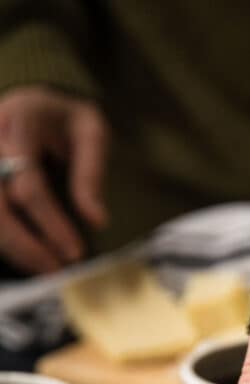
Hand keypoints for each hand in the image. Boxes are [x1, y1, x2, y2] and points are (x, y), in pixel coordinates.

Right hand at [0, 86, 109, 272]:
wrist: (36, 102)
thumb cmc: (66, 118)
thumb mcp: (90, 132)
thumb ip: (91, 172)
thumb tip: (96, 220)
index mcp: (19, 122)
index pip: (29, 183)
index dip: (51, 223)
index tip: (74, 252)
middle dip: (25, 245)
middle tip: (56, 271)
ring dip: (13, 249)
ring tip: (45, 270)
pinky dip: (7, 242)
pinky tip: (30, 258)